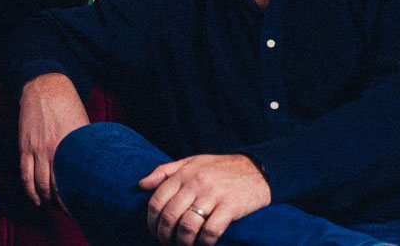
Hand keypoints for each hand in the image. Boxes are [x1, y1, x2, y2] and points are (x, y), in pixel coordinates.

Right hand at [17, 73, 89, 205]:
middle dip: (62, 203)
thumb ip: (83, 146)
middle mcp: (53, 150)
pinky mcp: (25, 147)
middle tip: (68, 211)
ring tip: (53, 207)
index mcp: (70, 146)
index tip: (82, 205)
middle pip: (56, 186)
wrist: (44, 87)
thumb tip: (92, 163)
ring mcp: (36, 150)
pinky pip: (25, 174)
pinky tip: (36, 199)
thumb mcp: (82, 125)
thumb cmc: (66, 104)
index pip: (73, 179)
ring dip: (46, 199)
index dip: (77, 196)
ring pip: (39, 184)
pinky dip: (30, 190)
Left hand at [138, 154, 270, 245]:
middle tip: (166, 243)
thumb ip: (165, 172)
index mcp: (183, 173)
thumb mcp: (191, 162)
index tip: (154, 231)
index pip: (157, 200)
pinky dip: (204, 243)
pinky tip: (203, 245)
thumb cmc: (221, 168)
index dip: (152, 221)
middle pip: (170, 215)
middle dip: (164, 235)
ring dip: (182, 242)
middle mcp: (196, 183)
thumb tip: (141, 185)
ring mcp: (213, 195)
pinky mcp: (230, 207)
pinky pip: (211, 231)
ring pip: (187, 225)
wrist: (257, 169)